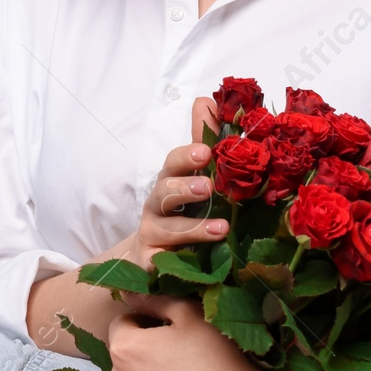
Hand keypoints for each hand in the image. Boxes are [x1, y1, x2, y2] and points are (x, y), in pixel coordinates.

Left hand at [104, 292, 264, 370]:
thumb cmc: (217, 357)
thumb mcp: (189, 313)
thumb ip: (154, 299)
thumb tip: (127, 293)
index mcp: (123, 347)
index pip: (123, 322)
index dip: (147, 321)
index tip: (172, 331)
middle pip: (125, 355)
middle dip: (144, 351)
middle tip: (180, 356)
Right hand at [127, 98, 228, 269]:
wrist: (148, 261)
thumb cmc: (178, 214)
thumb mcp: (191, 177)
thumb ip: (201, 141)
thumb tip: (206, 99)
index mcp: (169, 182)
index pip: (173, 163)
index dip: (186, 156)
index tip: (205, 152)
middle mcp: (156, 208)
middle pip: (163, 193)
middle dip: (183, 188)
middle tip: (208, 187)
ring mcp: (152, 237)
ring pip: (167, 231)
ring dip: (193, 230)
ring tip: (222, 230)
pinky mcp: (151, 267)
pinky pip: (160, 267)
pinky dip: (173, 267)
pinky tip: (191, 271)